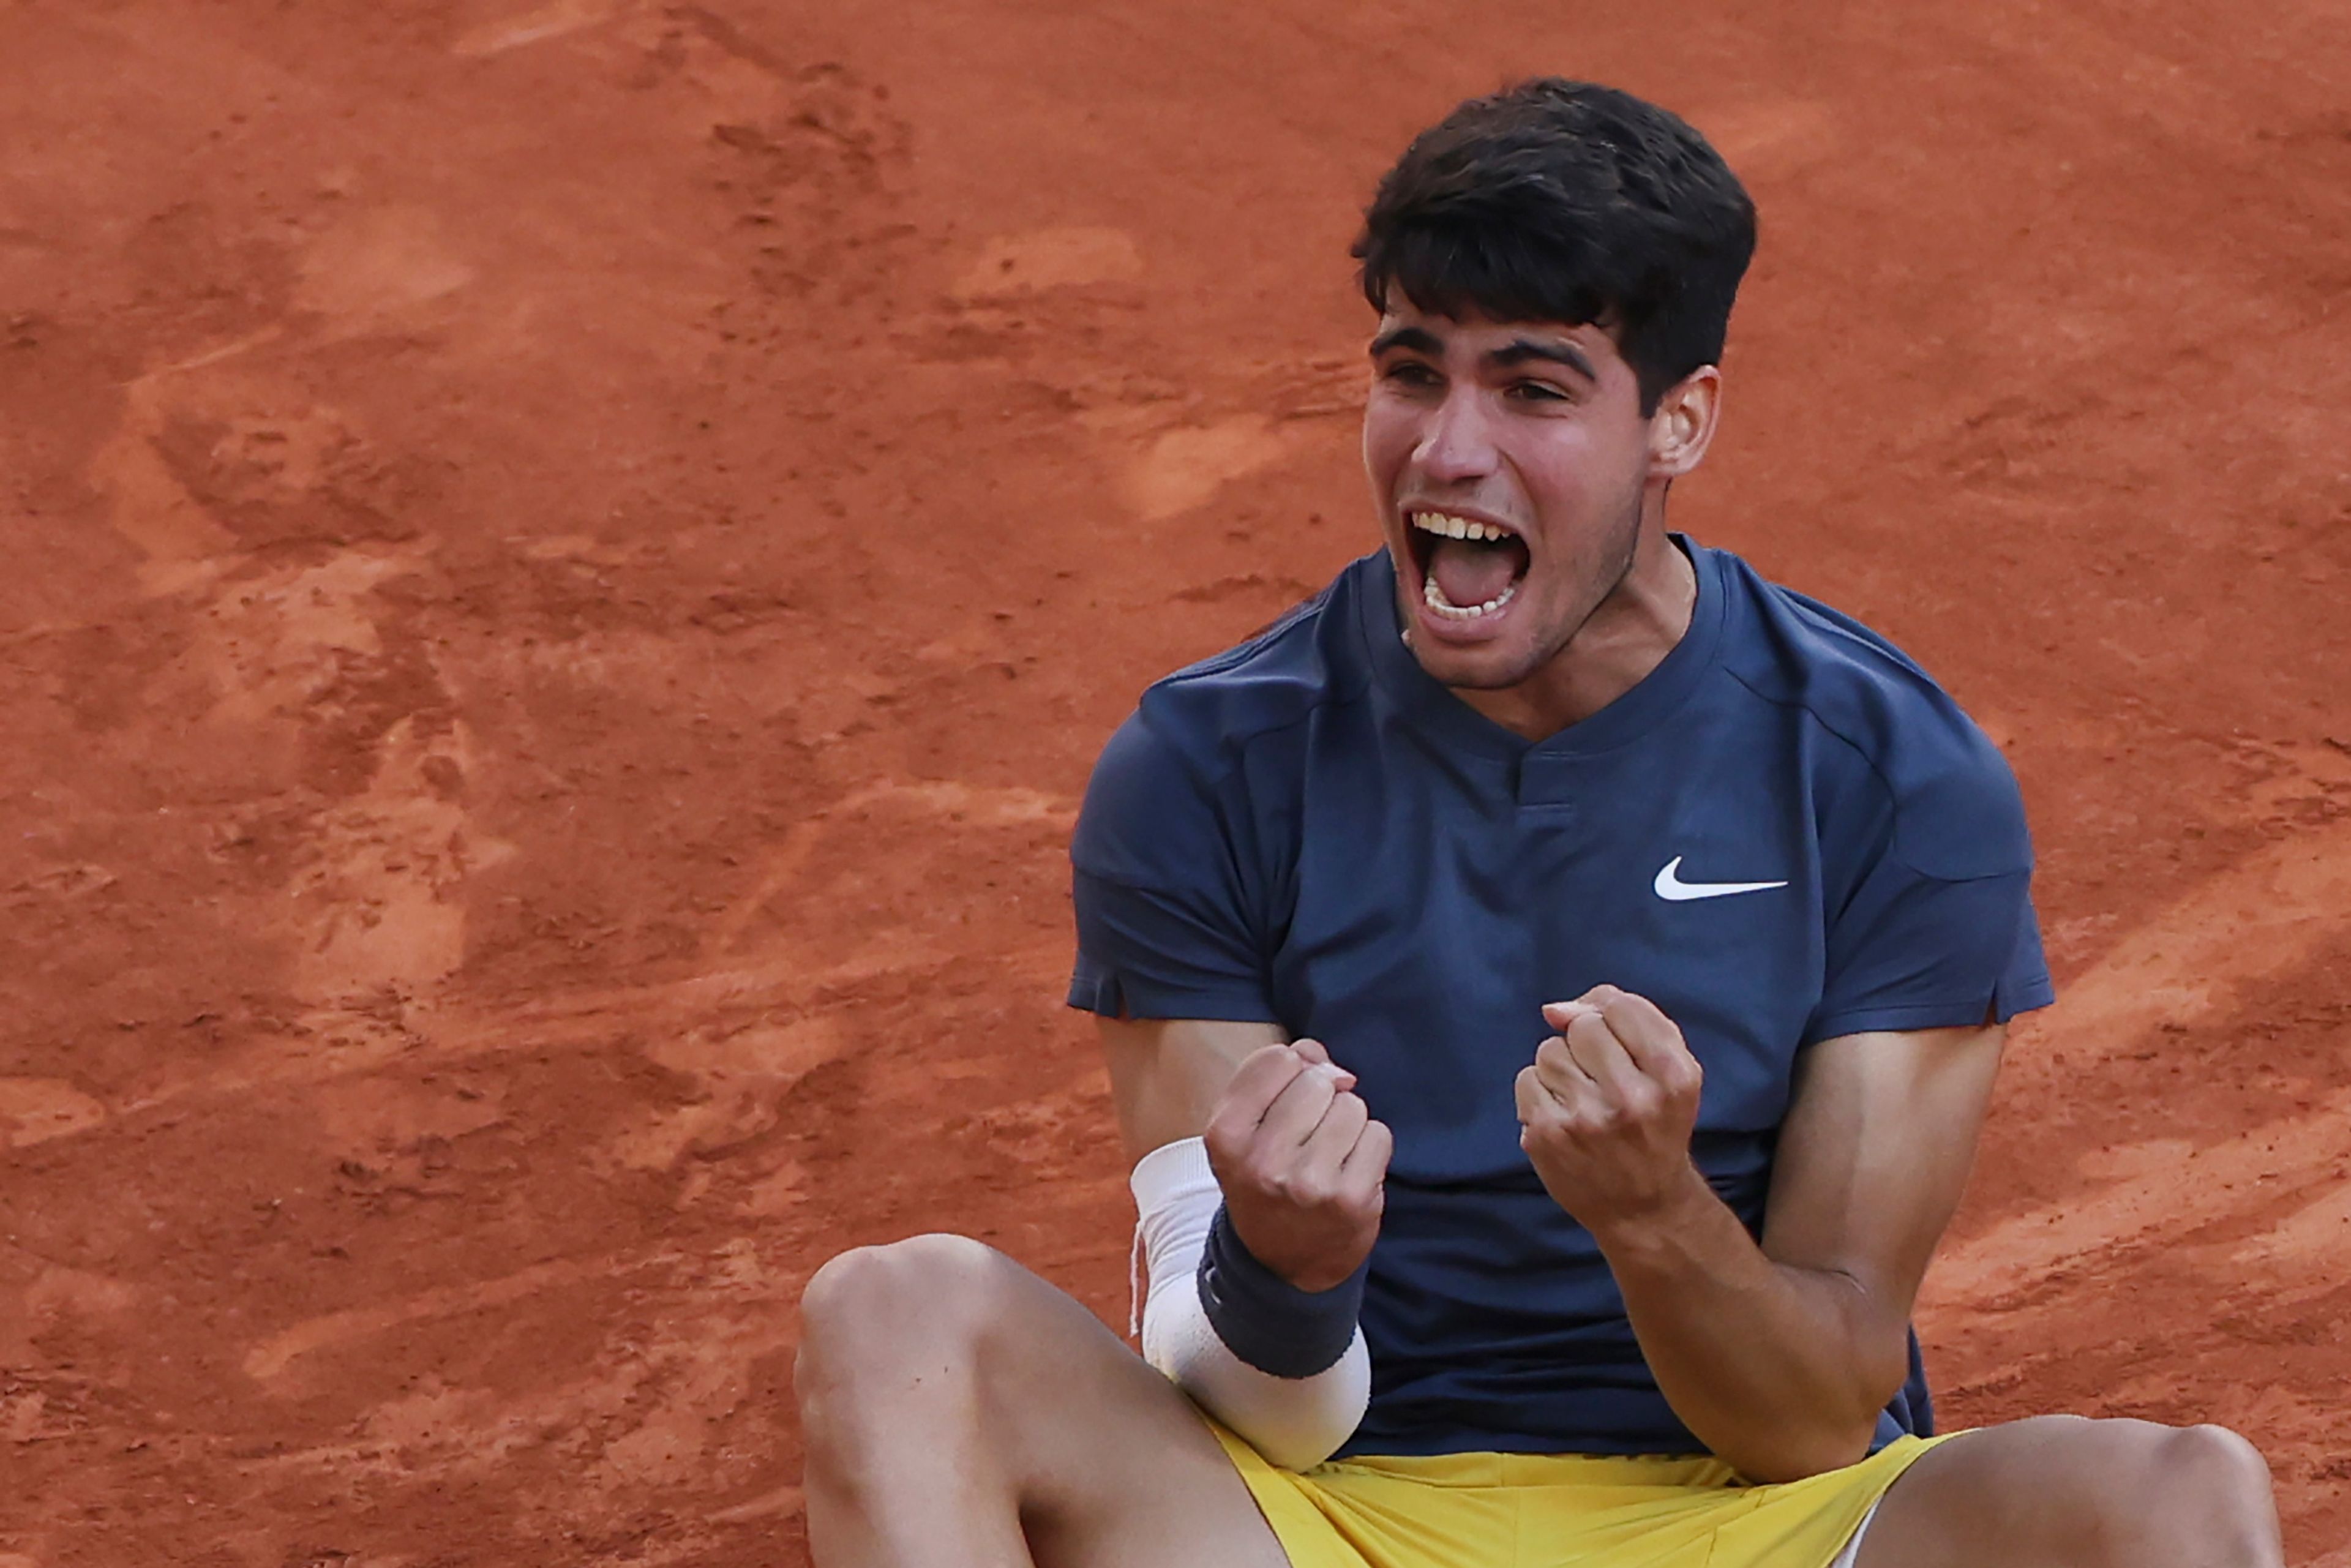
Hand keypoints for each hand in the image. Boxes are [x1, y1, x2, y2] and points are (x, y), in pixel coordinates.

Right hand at [1203, 1039, 1392, 1291]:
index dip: (1292, 1070)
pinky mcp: (1350, 1200)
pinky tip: (1350, 1171)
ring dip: (1348, 1123)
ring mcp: (1308, 1184)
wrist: (1282, 1263)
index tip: (1288, 1099)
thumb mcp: (1248, 1129)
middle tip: (1310, 1135)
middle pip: (1318, 1082)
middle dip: (1323, 1098)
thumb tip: (1322, 1060)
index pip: (1277, 1060)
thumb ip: (1276, 1076)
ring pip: (1352, 1106)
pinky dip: (1370, 1148)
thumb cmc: (1267, 1179)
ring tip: (1329, 1154)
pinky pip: (1378, 1135)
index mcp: (1225, 1136)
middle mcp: (1262, 1161)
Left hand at [1514, 986, 1706, 1236]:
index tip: (1618, 1044)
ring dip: (1562, 1069)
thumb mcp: (1670, 1073)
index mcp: (1673, 1077)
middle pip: (1583, 1027)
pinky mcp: (1548, 1136)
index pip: (1622, 1007)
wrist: (1643, 1208)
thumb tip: (1554, 1009)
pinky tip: (1564, 1117)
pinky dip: (1540, 1093)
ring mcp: (1586, 1119)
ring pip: (1550, 1051)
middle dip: (1587, 1045)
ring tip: (1585, 1102)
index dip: (1611, 1017)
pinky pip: (1527, 1079)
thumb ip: (1628, 1020)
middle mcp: (1632, 1099)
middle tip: (1603, 1080)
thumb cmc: (1655, 1127)